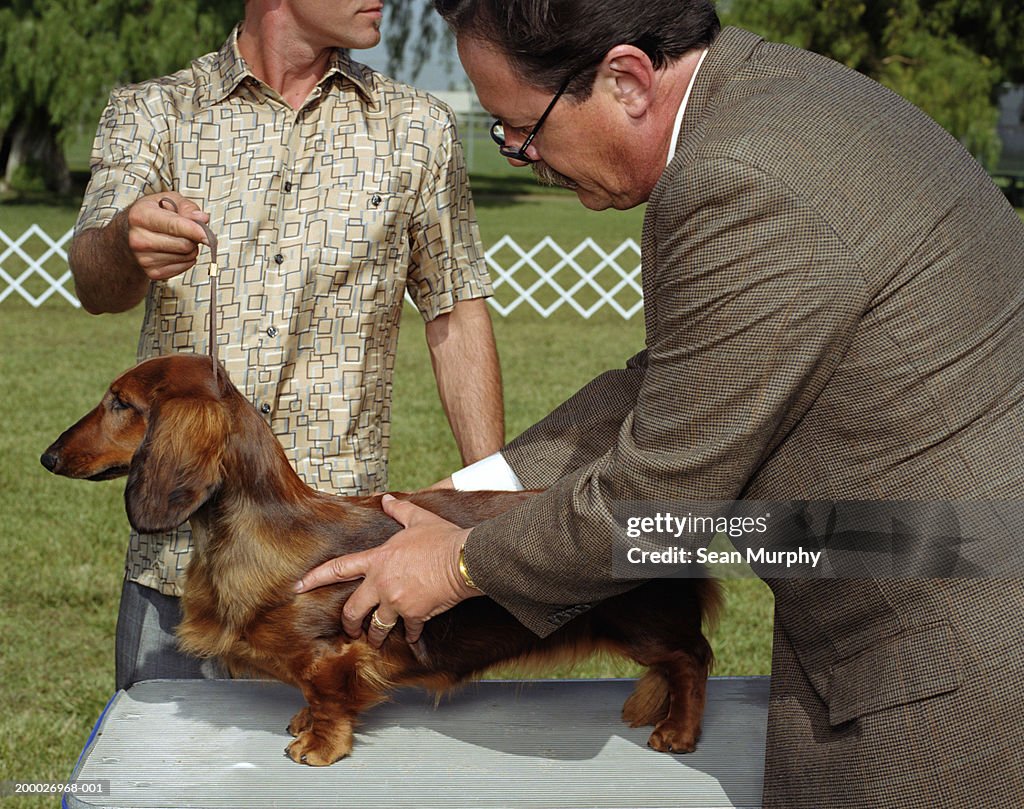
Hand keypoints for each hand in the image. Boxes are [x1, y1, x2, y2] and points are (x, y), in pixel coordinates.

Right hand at [123, 192, 210, 279]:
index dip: (194, 231)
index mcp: (141, 216)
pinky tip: (174, 250)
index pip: (174, 226)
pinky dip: (186, 259)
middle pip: (185, 244)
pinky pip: (184, 267)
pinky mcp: (152, 273)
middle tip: (186, 230)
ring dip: (190, 248)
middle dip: (193, 237)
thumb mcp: (166, 200)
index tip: (207, 236)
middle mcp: (139, 239)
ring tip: (176, 238)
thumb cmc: (151, 214)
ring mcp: (144, 259)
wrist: (126, 236)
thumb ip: (187, 206)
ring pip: (187, 256)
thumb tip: (202, 218)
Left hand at [294, 494, 479, 647]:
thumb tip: (388, 499)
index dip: (315, 578)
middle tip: (351, 630)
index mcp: (378, 560)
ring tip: (376, 641)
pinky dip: (409, 634)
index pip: (339, 569)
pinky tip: (411, 636)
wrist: (464, 559)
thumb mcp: (419, 519)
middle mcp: (381, 583)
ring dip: (375, 636)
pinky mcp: (414, 615)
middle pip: (353, 610)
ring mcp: (396, 602)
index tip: (298, 587)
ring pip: (377, 627)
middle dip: (350, 623)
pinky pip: (407, 630)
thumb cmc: (443, 539)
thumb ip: (400, 510)